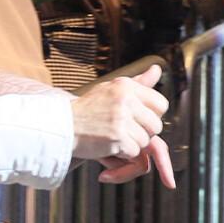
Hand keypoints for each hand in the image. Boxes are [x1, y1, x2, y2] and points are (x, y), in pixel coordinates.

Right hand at [71, 65, 174, 187]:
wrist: (62, 125)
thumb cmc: (87, 109)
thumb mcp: (111, 88)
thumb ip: (138, 82)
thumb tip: (157, 69)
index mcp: (126, 86)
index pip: (161, 104)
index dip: (152, 115)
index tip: (138, 118)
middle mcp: (125, 99)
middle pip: (156, 125)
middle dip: (144, 132)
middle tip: (124, 130)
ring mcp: (121, 118)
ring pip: (146, 141)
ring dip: (132, 144)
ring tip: (113, 136)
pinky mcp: (117, 137)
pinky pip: (135, 152)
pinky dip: (123, 154)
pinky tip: (108, 144)